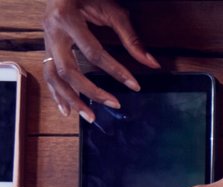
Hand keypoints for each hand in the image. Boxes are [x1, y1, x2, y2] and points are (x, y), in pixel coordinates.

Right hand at [41, 0, 156, 121]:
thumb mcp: (111, 10)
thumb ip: (131, 38)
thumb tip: (153, 64)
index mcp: (67, 18)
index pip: (94, 52)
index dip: (115, 71)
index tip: (135, 85)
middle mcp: (52, 30)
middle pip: (68, 69)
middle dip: (91, 91)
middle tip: (114, 104)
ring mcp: (46, 39)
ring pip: (53, 75)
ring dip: (71, 98)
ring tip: (89, 117)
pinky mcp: (46, 46)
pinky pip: (48, 73)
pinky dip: (56, 93)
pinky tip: (66, 110)